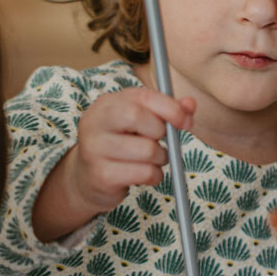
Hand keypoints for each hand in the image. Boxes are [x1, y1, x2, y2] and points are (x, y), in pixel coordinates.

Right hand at [33, 87, 195, 240]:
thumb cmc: (119, 146)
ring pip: (147, 150)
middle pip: (136, 116)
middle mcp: (95, 122)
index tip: (186, 122)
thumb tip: (190, 105)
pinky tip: (145, 175)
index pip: (142, 96)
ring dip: (160, 158)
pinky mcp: (101, 175)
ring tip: (152, 160)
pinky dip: (154, 176)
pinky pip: (144, 172)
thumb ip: (166, 110)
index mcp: (107, 104)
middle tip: (159, 141)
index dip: (170, 107)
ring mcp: (95, 149)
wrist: (86, 179)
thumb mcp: (140, 123)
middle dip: (159, 131)